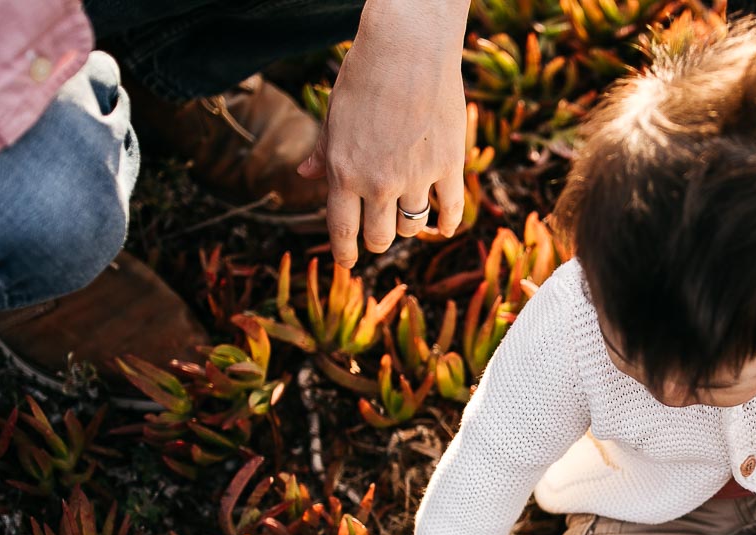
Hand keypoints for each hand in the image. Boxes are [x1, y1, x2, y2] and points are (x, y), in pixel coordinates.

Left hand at [298, 0, 471, 266]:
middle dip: (377, 240)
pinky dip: (446, 224)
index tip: (346, 264)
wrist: (407, 49)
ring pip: (413, 226)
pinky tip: (443, 226)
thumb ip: (325, 153)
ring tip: (406, 213)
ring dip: (407, 225)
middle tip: (377, 235)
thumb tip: (305, 176)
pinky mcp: (450, 166)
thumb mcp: (335, 116)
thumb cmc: (364, 76)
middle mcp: (380, 182)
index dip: (344, 253)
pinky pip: (451, 210)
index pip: (342, 231)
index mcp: (345, 172)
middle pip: (381, 237)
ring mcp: (418, 177)